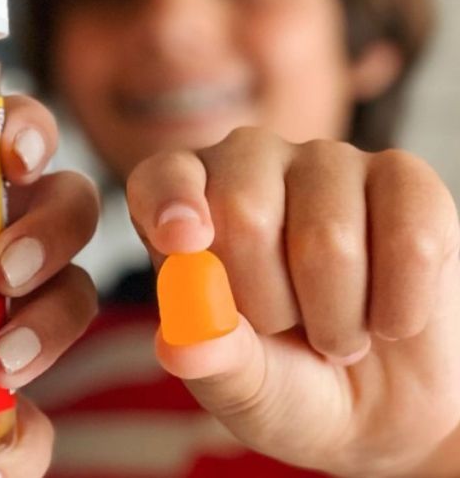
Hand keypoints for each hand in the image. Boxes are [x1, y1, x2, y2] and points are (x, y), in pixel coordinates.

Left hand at [0, 95, 100, 477]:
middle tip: (2, 266)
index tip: (9, 154)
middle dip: (51, 232)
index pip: (14, 141)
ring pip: (76, 302)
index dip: (29, 134)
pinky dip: (21, 448)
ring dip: (52, 327)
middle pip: (67, 212)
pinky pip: (41, 427)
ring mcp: (14, 324)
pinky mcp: (9, 408)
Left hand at [126, 127, 459, 476]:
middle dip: (267, 300)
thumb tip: (181, 346)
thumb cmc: (284, 384)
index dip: (171, 203)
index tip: (184, 242)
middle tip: (283, 330)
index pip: (162, 178)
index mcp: (184, 208)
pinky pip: (410, 238)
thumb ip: (212, 360)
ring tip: (335, 334)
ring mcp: (326, 163)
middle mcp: (248, 167)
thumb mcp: (240, 387)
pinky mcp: (404, 178)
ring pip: (328, 236)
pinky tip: (389, 321)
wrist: (376, 409)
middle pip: (244, 209)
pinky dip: (399, 307)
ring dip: (336, 317)